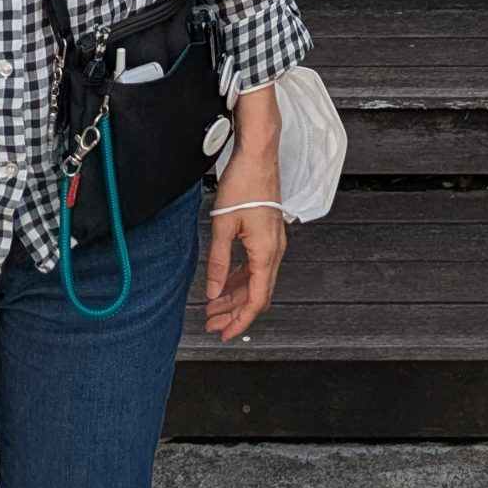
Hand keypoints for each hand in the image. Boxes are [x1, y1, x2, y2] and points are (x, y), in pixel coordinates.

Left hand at [203, 83, 285, 341]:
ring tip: (214, 306)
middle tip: (214, 323)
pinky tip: (225, 281)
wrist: (258, 155)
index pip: (256, 300)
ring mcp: (273, 242)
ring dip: (236, 295)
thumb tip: (213, 291)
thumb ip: (218, 262)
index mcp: (266, 252)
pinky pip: (256, 265)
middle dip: (235, 312)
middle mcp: (274, 250)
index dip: (240, 321)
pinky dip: (240, 278)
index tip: (225, 333)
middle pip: (257, 294)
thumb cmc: (245, 183)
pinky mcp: (267, 233)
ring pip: (256, 280)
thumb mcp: (223, 226)